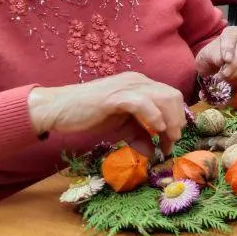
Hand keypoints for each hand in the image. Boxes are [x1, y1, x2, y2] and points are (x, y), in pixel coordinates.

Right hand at [28, 72, 187, 153]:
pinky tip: (155, 129)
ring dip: (170, 120)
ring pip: (162, 97)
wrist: (58, 109)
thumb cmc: (89, 115)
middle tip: (173, 140)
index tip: (173, 140)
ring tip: (167, 137)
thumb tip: (153, 154)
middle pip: (172, 95)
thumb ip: (139, 136)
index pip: (171, 97)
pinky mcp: (115, 96)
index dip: (177, 118)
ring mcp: (126, 86)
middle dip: (178, 119)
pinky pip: (142, 103)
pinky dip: (153, 116)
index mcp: (141, 85)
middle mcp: (137, 81)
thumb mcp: (121, 127)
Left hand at [195, 26, 236, 81]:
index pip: (232, 36)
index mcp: (233, 33)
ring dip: (236, 74)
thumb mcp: (206, 54)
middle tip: (224, 74)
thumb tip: (222, 61)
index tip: (226, 59)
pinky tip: (231, 82)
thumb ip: (213, 55)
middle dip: (234, 64)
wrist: (216, 66)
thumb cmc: (212, 57)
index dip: (229, 48)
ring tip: (223, 79)